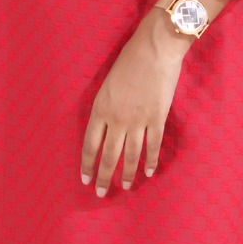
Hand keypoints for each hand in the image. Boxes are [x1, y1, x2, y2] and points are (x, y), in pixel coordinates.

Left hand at [80, 12, 189, 195]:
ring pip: (130, 155)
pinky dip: (150, 161)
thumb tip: (104, 127)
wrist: (154, 49)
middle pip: (108, 155)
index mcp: (100, 109)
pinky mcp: (157, 119)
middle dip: (104, 177)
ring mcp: (138, 121)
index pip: (90, 145)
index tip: (85, 179)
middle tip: (101, 193)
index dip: (87, 164)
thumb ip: (104, 107)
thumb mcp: (107, 83)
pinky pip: (152, 146)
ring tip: (124, 187)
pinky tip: (148, 172)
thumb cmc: (129, 60)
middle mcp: (117, 119)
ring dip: (126, 174)